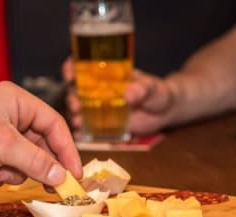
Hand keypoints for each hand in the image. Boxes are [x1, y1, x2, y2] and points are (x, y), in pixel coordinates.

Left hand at [0, 81, 81, 190]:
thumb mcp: (5, 145)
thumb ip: (37, 161)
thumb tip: (61, 176)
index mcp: (16, 102)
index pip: (53, 124)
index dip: (67, 149)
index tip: (75, 172)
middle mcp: (8, 118)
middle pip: (39, 148)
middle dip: (36, 166)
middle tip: (53, 187)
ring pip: (21, 165)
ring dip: (8, 173)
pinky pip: (1, 173)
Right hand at [62, 57, 176, 134]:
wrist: (165, 111)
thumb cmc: (158, 92)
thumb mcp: (152, 87)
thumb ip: (143, 88)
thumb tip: (129, 93)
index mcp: (108, 72)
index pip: (83, 64)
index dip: (72, 67)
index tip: (70, 75)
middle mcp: (99, 88)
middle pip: (76, 88)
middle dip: (71, 96)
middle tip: (75, 105)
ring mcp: (99, 106)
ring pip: (79, 108)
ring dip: (75, 114)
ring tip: (78, 121)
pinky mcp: (104, 123)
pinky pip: (89, 126)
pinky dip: (82, 130)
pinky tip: (81, 134)